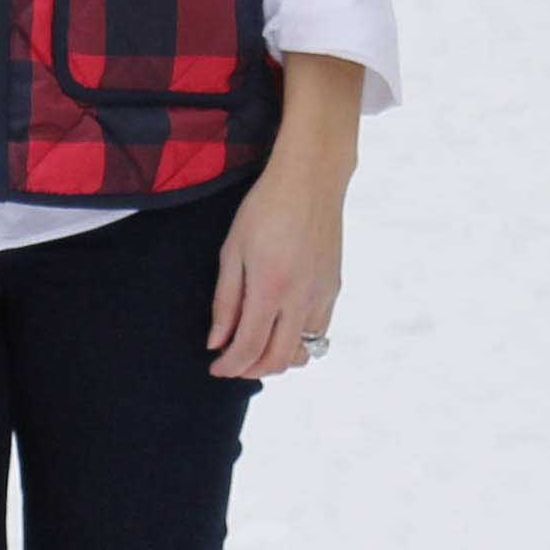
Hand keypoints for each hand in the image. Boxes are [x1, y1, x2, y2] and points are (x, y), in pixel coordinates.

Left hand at [206, 151, 344, 378]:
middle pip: (279, 360)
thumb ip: (225, 301)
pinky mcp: (333, 288)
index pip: (250, 347)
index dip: (230, 366)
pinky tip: (280, 325)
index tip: (215, 367)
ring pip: (303, 351)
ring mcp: (322, 295)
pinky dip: (297, 340)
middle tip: (232, 363)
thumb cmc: (265, 209)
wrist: (311, 180)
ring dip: (276, 358)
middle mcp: (302, 298)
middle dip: (252, 370)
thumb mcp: (232, 250)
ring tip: (255, 345)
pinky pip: (318, 331)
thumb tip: (217, 342)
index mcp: (271, 287)